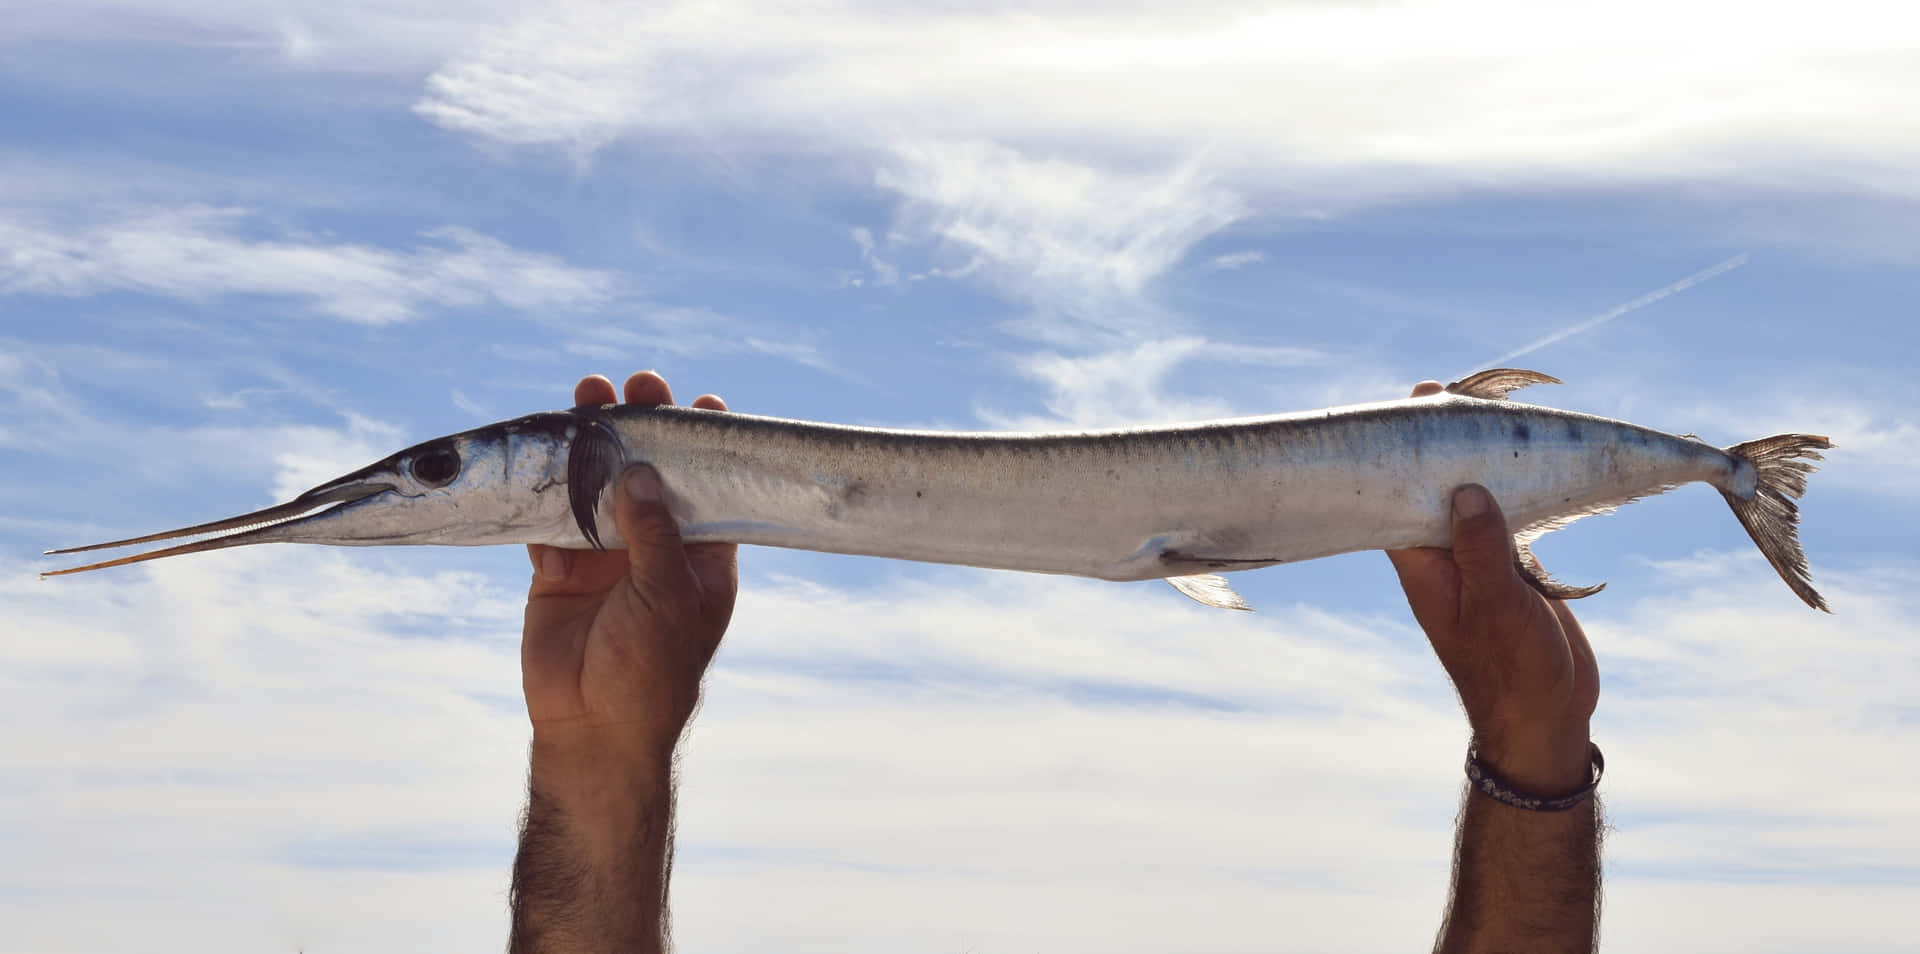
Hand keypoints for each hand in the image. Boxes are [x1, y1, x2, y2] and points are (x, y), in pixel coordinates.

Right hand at [521, 371, 738, 762]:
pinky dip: (545, 487)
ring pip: (595, 486)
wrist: (594, 728)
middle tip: (636, 387)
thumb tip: (640, 470)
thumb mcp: (669, 596)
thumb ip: (654, 532)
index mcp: (701, 555)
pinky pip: (549, 517)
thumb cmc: (654, 669)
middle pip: (649, 474)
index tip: (702, 403)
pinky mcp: (559, 569)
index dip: (705, 446)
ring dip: (589, 445)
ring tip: (586, 397)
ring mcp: (605, 556)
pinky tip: (545, 450)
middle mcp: (654, 548)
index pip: (708, 487)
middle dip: (642, 428)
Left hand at [1385, 381, 1599, 792]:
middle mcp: (1441, 556)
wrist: (1546, 717)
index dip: (1401, 450)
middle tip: (1457, 393)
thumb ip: (1481, 549)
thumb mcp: (1497, 607)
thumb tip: (1466, 488)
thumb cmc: (1512, 671)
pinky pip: (1506, 515)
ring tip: (1493, 412)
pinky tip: (1529, 460)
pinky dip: (1516, 488)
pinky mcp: (1509, 565)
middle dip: (1444, 444)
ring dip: (1482, 462)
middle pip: (1433, 486)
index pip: (1397, 494)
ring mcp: (1475, 560)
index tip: (1412, 404)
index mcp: (1421, 564)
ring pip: (1471, 498)